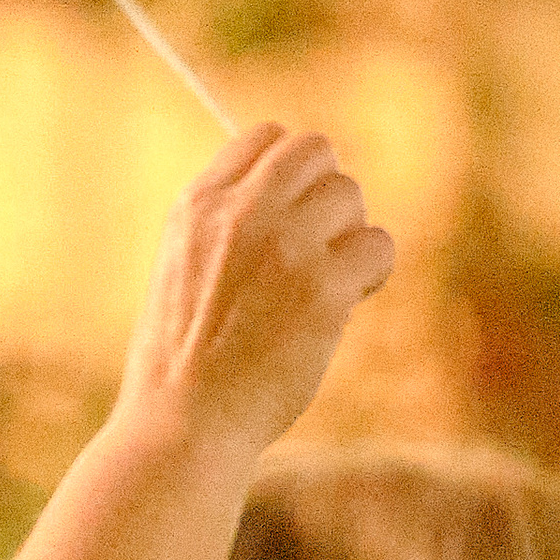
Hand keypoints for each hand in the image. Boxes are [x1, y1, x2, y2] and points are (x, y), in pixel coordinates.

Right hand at [117, 121, 394, 460]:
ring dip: (350, 234)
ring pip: (350, 195)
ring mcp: (284, 246)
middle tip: (319, 243)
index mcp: (197, 205)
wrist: (184, 422)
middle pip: (315, 150)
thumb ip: (225, 226)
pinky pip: (379, 244)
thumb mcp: (181, 269)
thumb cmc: (182, 361)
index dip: (290, 171)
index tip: (293, 211)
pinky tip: (349, 299)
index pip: (264, 137)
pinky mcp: (323, 287)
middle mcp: (240, 212)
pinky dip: (372, 270)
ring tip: (330, 281)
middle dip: (326, 192)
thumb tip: (293, 199)